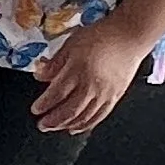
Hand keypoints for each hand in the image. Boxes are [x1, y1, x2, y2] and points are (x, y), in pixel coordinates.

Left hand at [31, 18, 146, 132]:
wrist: (129, 36)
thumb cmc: (101, 36)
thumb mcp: (71, 44)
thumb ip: (55, 62)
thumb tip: (39, 74)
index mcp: (77, 70)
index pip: (56, 93)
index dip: (44, 105)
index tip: (36, 110)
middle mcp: (91, 85)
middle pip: (69, 110)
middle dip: (53, 121)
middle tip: (42, 125)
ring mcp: (104, 93)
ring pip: (83, 117)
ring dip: (67, 125)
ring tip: (55, 128)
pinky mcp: (115, 97)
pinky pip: (99, 116)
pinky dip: (86, 125)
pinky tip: (77, 128)